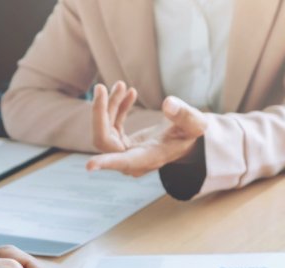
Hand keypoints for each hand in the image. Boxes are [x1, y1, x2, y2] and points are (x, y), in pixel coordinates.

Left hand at [87, 81, 208, 176]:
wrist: (187, 138)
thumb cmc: (191, 133)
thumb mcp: (195, 123)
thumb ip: (184, 114)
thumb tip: (168, 104)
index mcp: (148, 158)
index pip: (124, 162)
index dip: (107, 163)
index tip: (89, 166)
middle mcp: (132, 159)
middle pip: (104, 140)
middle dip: (100, 113)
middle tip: (102, 87)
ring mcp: (125, 152)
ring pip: (104, 130)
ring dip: (109, 106)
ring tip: (121, 85)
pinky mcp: (122, 143)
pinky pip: (111, 125)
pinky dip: (116, 108)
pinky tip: (128, 93)